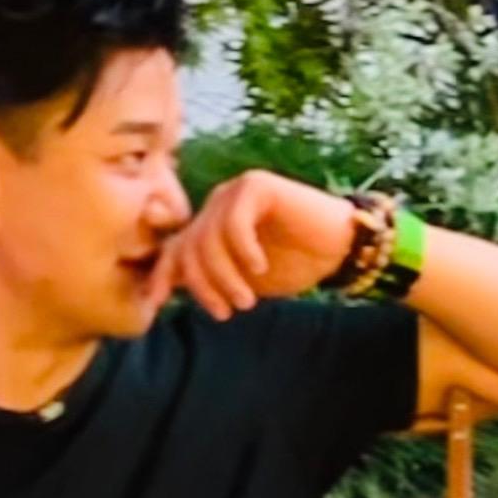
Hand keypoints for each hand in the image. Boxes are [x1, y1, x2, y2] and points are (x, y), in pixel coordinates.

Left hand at [161, 172, 357, 319]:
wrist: (341, 246)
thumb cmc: (296, 264)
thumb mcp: (244, 280)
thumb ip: (210, 279)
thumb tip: (163, 293)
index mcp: (211, 225)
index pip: (175, 250)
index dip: (162, 276)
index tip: (156, 305)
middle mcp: (218, 205)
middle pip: (189, 248)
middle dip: (204, 286)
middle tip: (227, 311)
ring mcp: (235, 193)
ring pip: (209, 239)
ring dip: (225, 276)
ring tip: (247, 300)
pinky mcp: (257, 186)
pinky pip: (234, 223)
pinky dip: (243, 250)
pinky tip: (259, 267)